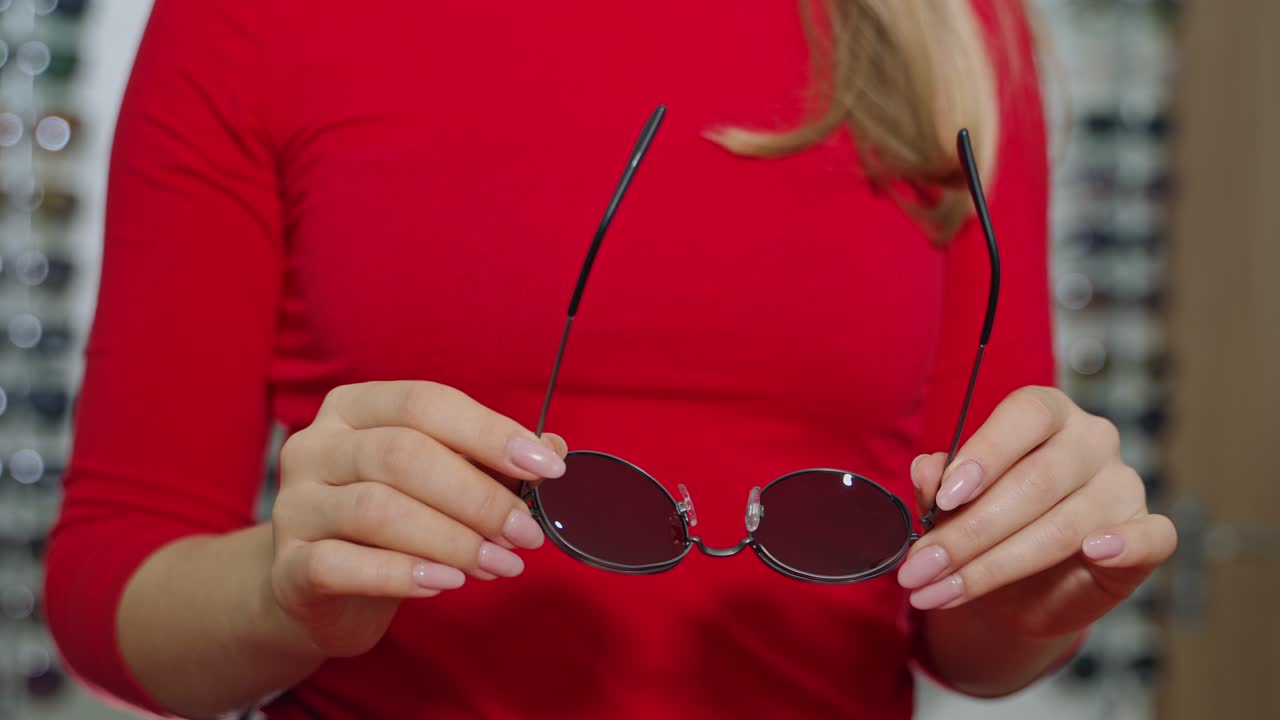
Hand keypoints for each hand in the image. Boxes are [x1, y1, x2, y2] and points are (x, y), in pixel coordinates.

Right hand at [269, 381, 566, 656]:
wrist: (315, 590)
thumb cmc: (389, 523)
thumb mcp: (440, 482)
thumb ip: (490, 462)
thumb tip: (552, 449)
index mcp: (353, 408)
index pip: (424, 403)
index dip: (488, 432)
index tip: (546, 468)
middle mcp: (315, 447)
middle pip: (402, 455)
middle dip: (478, 496)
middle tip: (525, 533)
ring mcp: (294, 506)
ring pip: (377, 510)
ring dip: (453, 540)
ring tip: (501, 565)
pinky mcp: (288, 567)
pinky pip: (342, 565)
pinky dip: (403, 574)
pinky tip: (447, 584)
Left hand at [897, 386, 1175, 637]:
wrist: (1023, 587)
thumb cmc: (989, 525)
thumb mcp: (954, 505)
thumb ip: (938, 485)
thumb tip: (925, 470)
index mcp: (1044, 413)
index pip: (1024, 415)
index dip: (984, 454)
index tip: (945, 497)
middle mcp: (1091, 439)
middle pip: (1035, 480)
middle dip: (970, 532)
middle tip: (921, 566)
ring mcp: (1124, 484)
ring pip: (1065, 524)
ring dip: (995, 565)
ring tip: (943, 590)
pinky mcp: (1149, 532)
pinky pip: (1151, 537)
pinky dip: (1124, 544)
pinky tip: (1093, 552)